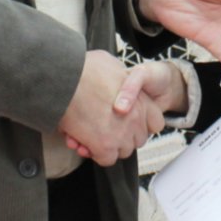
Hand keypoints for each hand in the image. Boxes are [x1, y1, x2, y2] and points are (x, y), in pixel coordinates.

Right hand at [57, 51, 164, 165]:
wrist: (64, 79)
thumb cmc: (82, 69)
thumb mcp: (107, 61)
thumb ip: (117, 70)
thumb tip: (115, 71)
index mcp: (140, 99)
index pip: (155, 122)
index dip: (142, 125)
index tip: (129, 123)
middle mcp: (135, 118)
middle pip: (138, 139)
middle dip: (123, 136)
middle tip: (107, 129)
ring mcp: (121, 133)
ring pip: (122, 150)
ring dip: (109, 146)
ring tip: (93, 135)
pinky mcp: (104, 145)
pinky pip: (106, 159)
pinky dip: (96, 154)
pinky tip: (85, 142)